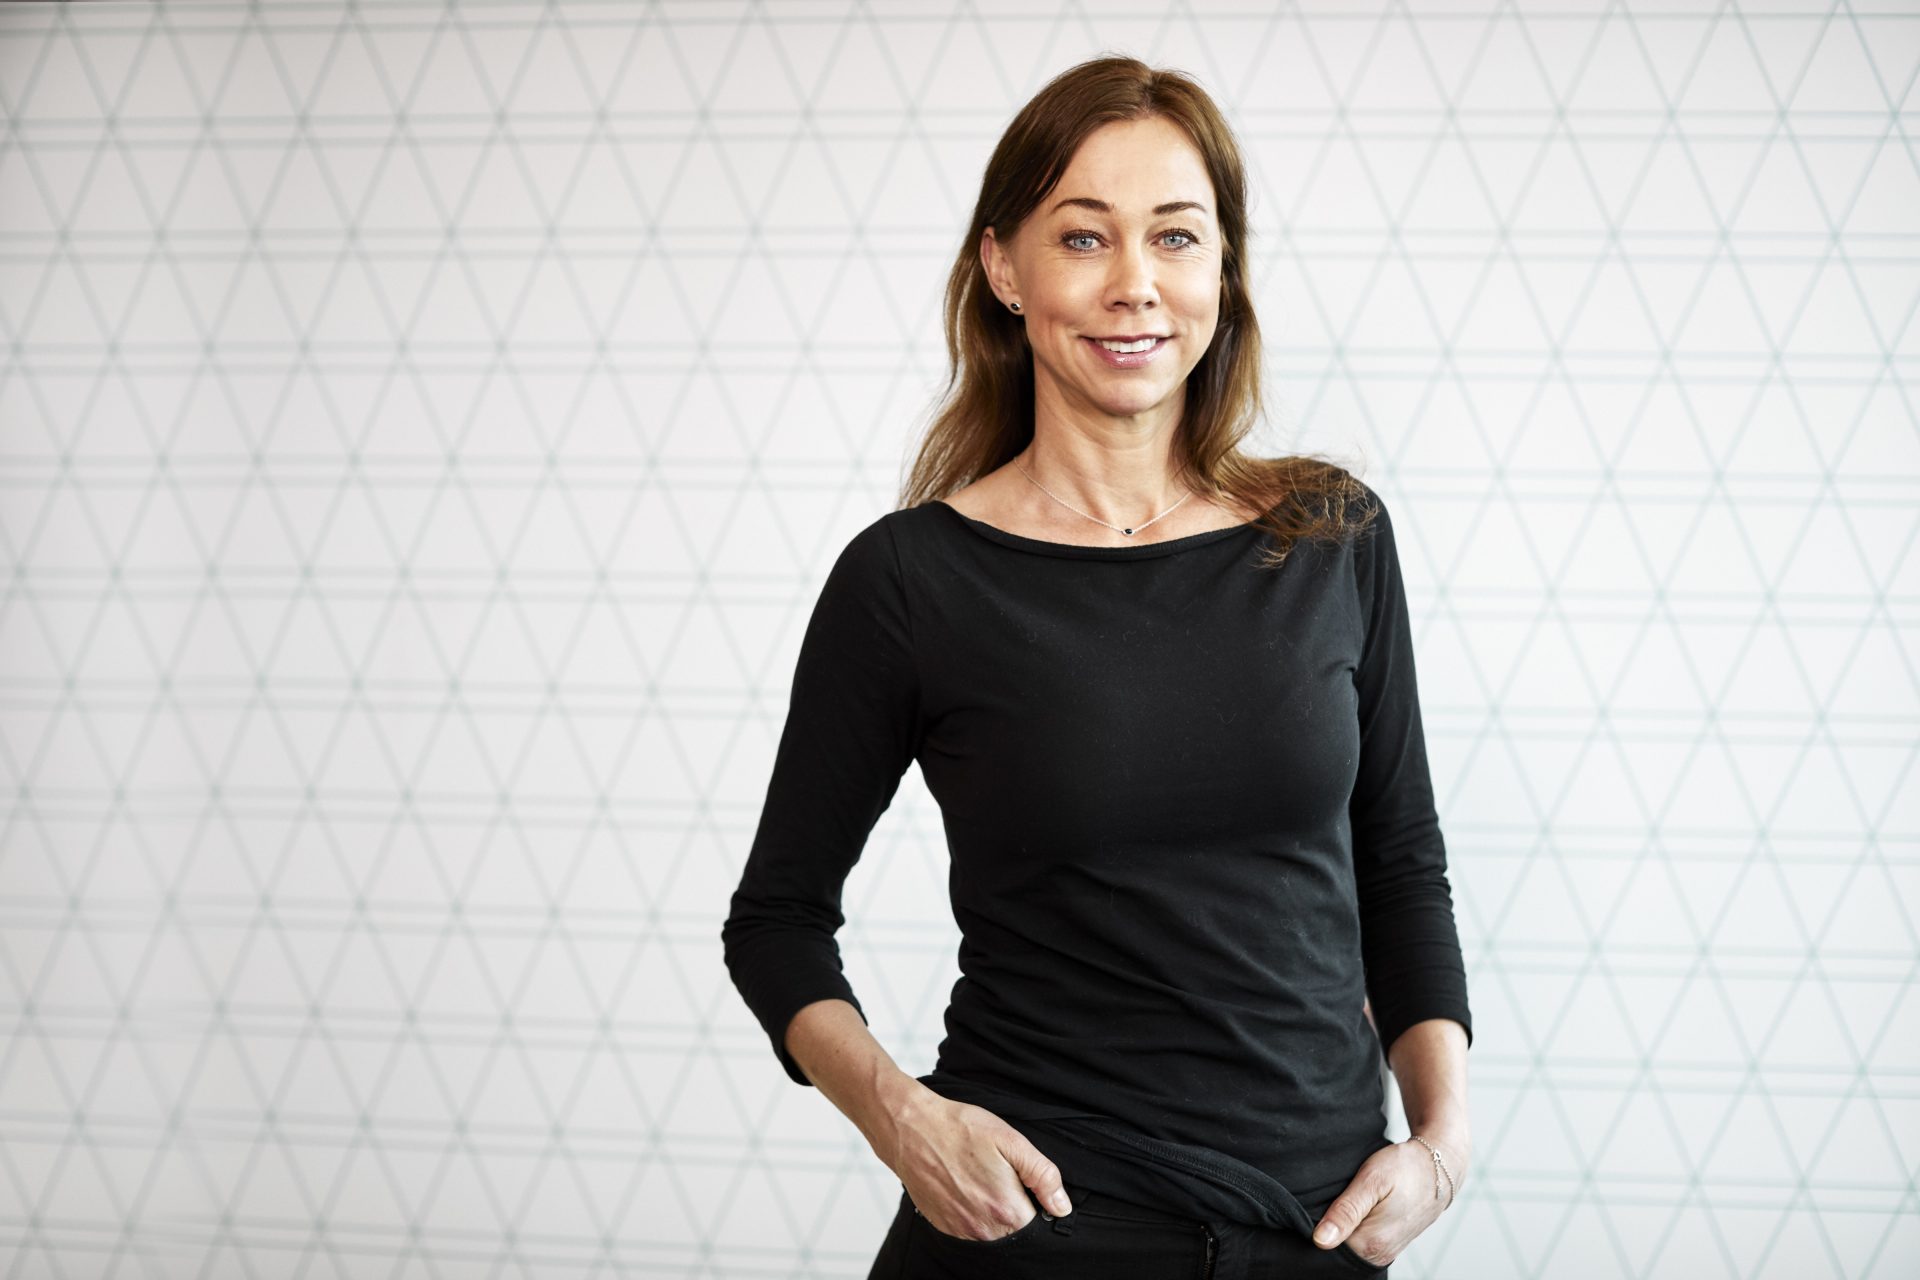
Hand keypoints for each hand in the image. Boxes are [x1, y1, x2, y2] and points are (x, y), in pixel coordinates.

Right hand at [884, 1094, 1074, 1241]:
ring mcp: (960, 1230)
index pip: (1039, 1226)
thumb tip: (1062, 1206)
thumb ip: (1042, 1175)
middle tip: (1003, 1178)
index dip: (1040, 1206)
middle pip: (1016, 1232)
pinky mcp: (943, 1226)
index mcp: (1005, 1208)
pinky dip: (974, 1214)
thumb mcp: (1011, 1141)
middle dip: (1017, 1210)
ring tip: (983, 1180)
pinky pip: (969, 1230)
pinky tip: (966, 1187)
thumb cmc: (959, 1129)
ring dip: (994, 1213)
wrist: (911, 1129)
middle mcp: (983, 1228)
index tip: (1029, 1187)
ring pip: (992, 1233)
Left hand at [1310, 1133, 1468, 1267]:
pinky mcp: (1390, 1244)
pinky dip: (1354, 1226)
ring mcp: (1386, 1252)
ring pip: (1349, 1244)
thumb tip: (1320, 1240)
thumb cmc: (1406, 1168)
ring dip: (1342, 1224)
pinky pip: (1361, 1241)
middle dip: (1329, 1225)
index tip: (1317, 1201)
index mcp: (1372, 1243)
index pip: (1326, 1245)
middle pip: (1337, 1247)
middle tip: (1334, 1195)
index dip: (1315, 1222)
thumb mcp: (1372, 1180)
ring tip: (1347, 1199)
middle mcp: (1380, 1254)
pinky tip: (1356, 1208)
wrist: (1441, 1167)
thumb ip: (1346, 1211)